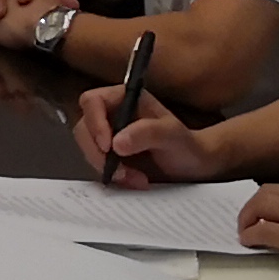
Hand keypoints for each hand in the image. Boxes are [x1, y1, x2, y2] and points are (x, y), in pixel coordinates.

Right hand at [73, 86, 218, 186]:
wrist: (194, 167)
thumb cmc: (186, 145)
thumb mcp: (172, 135)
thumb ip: (147, 133)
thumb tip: (117, 142)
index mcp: (124, 98)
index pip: (92, 102)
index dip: (94, 122)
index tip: (108, 146)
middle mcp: (112, 114)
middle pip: (84, 128)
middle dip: (98, 153)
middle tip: (118, 171)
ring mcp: (109, 135)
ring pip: (88, 149)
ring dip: (107, 168)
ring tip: (134, 178)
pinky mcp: (110, 156)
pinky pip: (98, 165)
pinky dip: (112, 176)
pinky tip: (134, 181)